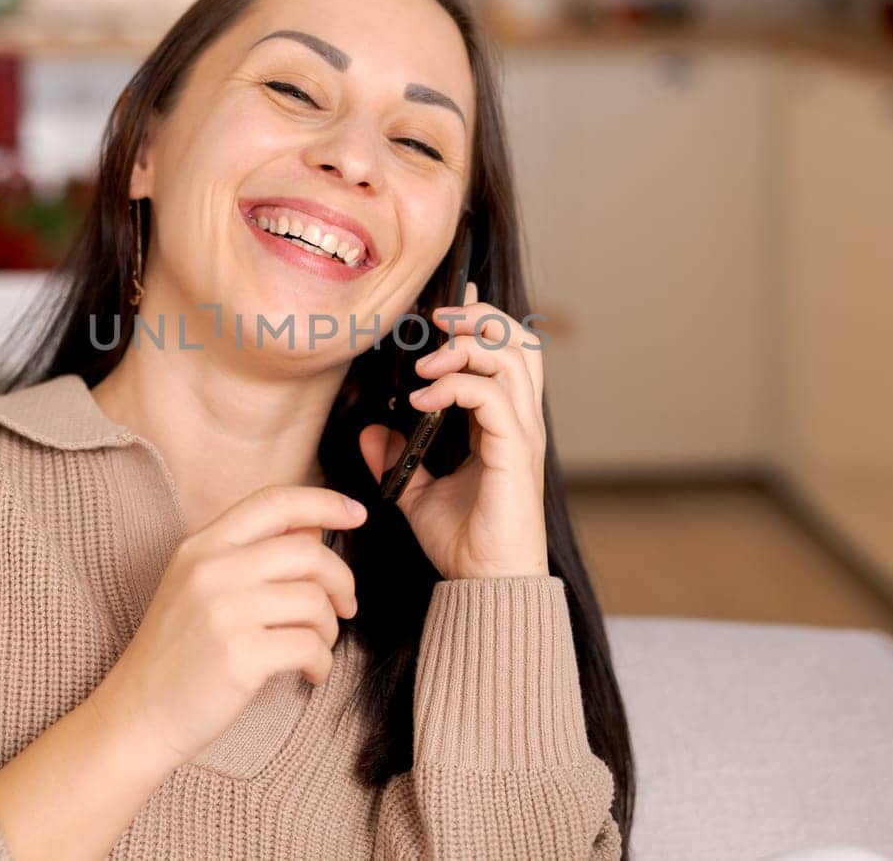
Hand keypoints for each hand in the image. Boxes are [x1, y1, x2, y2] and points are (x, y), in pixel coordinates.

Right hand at [89, 487, 364, 769]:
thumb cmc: (177, 652)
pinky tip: (310, 674)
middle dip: (342, 579)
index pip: (274, 501)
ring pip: (314, 600)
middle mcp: (212, 569)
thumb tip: (315, 527)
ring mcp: (224, 611)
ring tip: (316, 647)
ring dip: (329, 628)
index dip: (324, 502)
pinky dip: (322, 662)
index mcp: (202, 545)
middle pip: (307, 551)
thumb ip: (254, 552)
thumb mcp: (201, 587)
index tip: (357, 513)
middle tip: (346, 606)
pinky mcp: (240, 656)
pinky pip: (310, 645)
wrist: (137, 715)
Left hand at [359, 281, 549, 580]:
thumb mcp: (419, 493)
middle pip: (520, 340)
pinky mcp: (515, 450)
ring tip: (425, 362)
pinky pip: (490, 395)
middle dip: (478, 319)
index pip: (506, 352)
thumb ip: (399, 458)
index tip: (445, 306)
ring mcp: (522, 433)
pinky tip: (422, 402)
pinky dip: (455, 386)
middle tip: (435, 320)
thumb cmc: (464, 543)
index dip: (482, 321)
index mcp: (504, 424)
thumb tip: (370, 430)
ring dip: (465, 345)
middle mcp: (520, 421)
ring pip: (512, 356)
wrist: (486, 586)